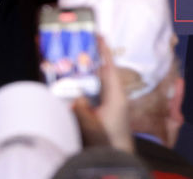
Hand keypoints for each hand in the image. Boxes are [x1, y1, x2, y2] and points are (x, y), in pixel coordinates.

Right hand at [71, 37, 133, 152]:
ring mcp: (113, 103)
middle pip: (104, 72)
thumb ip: (82, 110)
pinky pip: (99, 92)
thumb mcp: (91, 125)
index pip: (110, 68)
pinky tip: (78, 84)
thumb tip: (74, 98)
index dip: (104, 51)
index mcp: (116, 95)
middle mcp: (116, 96)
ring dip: (90, 72)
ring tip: (76, 60)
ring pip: (101, 82)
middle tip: (80, 45)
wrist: (118, 155)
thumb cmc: (107, 140)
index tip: (99, 36)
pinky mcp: (109, 110)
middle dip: (93, 59)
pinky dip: (89, 85)